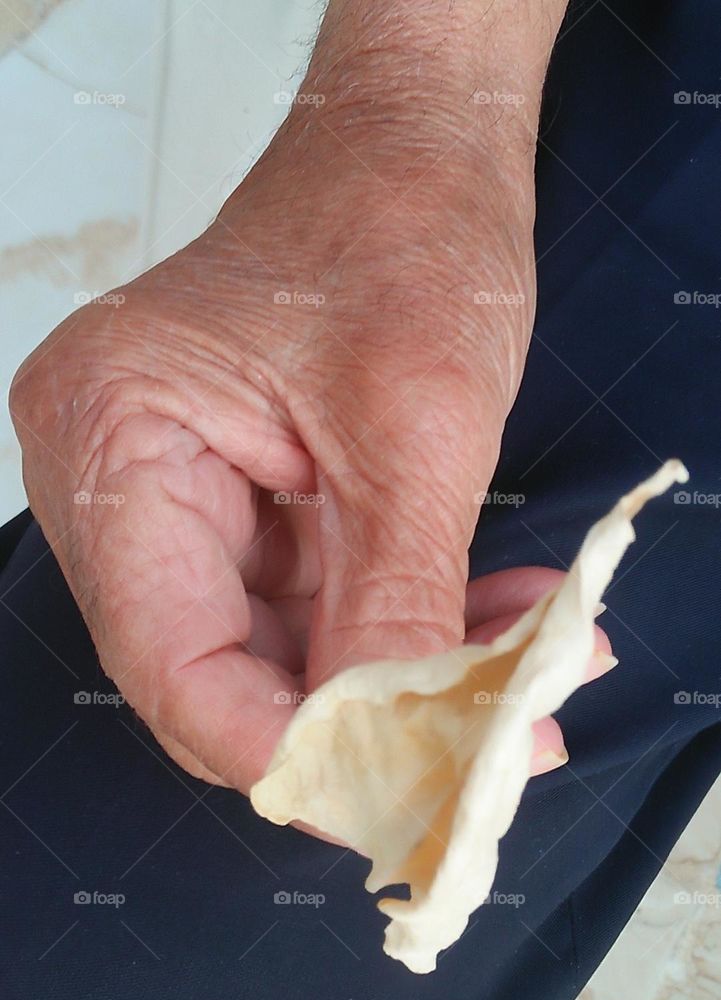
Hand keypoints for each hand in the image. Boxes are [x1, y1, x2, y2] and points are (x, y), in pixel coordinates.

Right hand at [10, 2, 597, 793]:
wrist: (419, 155)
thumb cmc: (399, 227)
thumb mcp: (416, 428)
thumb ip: (397, 604)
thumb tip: (400, 758)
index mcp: (112, 437)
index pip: (170, 662)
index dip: (284, 752)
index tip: (401, 798)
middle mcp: (121, 483)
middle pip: (222, 676)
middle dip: (365, 726)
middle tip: (492, 745)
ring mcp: (179, 504)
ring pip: (282, 661)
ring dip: (407, 681)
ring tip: (527, 677)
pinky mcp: (243, 516)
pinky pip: (317, 617)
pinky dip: (408, 635)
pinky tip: (498, 627)